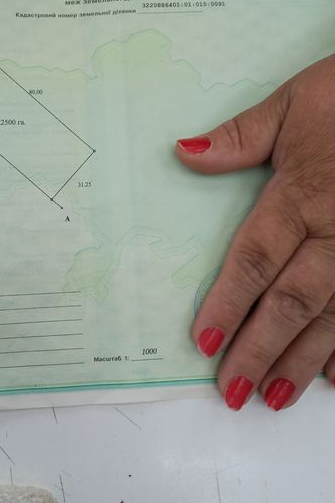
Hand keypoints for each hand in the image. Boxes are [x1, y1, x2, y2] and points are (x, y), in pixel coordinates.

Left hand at [176, 53, 334, 410]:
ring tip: (273, 397)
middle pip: (293, 300)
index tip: (204, 341)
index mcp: (303, 193)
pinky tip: (334, 378)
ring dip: (303, 361)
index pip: (257, 258)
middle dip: (260, 349)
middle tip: (231, 391)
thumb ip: (239, 137)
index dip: (229, 302)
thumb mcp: (292, 104)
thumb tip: (182, 151)